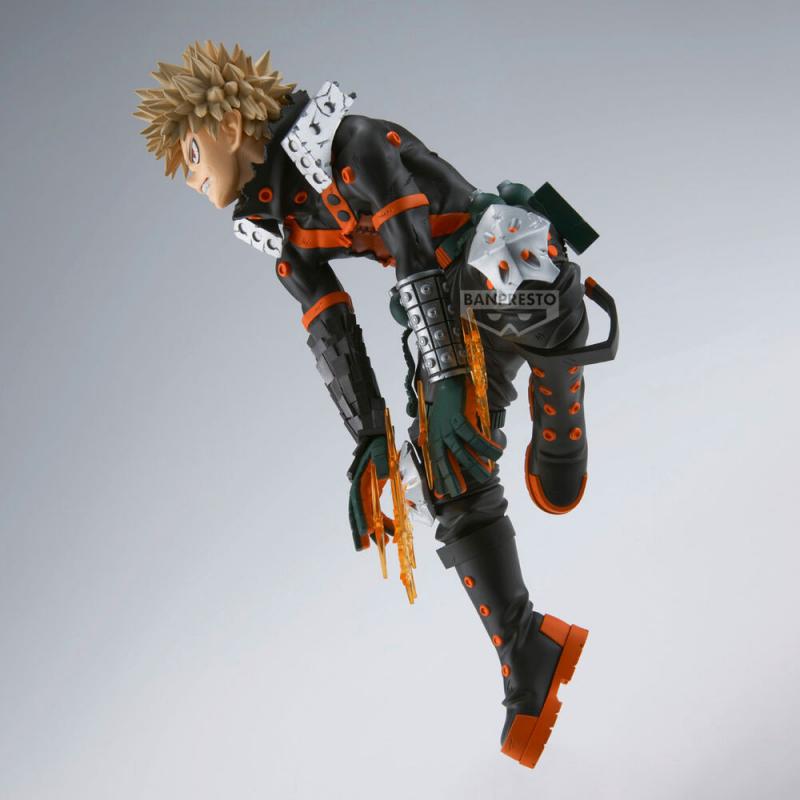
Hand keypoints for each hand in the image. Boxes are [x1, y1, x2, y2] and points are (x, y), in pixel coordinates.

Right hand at [347, 435, 394, 550]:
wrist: (377, 438)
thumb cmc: (379, 445)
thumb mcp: (381, 450)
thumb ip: (382, 462)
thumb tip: (384, 475)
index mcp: (361, 481)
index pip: (359, 502)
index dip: (361, 518)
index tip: (366, 532)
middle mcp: (360, 488)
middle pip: (357, 514)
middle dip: (359, 531)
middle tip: (364, 548)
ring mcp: (365, 492)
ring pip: (364, 516)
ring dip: (369, 531)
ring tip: (378, 546)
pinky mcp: (371, 493)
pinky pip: (374, 511)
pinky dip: (380, 523)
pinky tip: (389, 532)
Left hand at [426, 374, 503, 499]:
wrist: (450, 379)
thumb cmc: (449, 401)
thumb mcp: (443, 421)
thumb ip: (446, 437)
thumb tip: (456, 451)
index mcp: (434, 435)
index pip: (435, 460)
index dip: (439, 477)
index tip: (442, 494)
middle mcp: (439, 433)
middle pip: (446, 460)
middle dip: (453, 477)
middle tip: (462, 491)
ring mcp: (448, 426)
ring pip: (462, 451)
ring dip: (475, 464)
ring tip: (486, 474)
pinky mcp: (460, 418)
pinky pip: (474, 437)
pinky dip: (485, 446)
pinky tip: (495, 453)